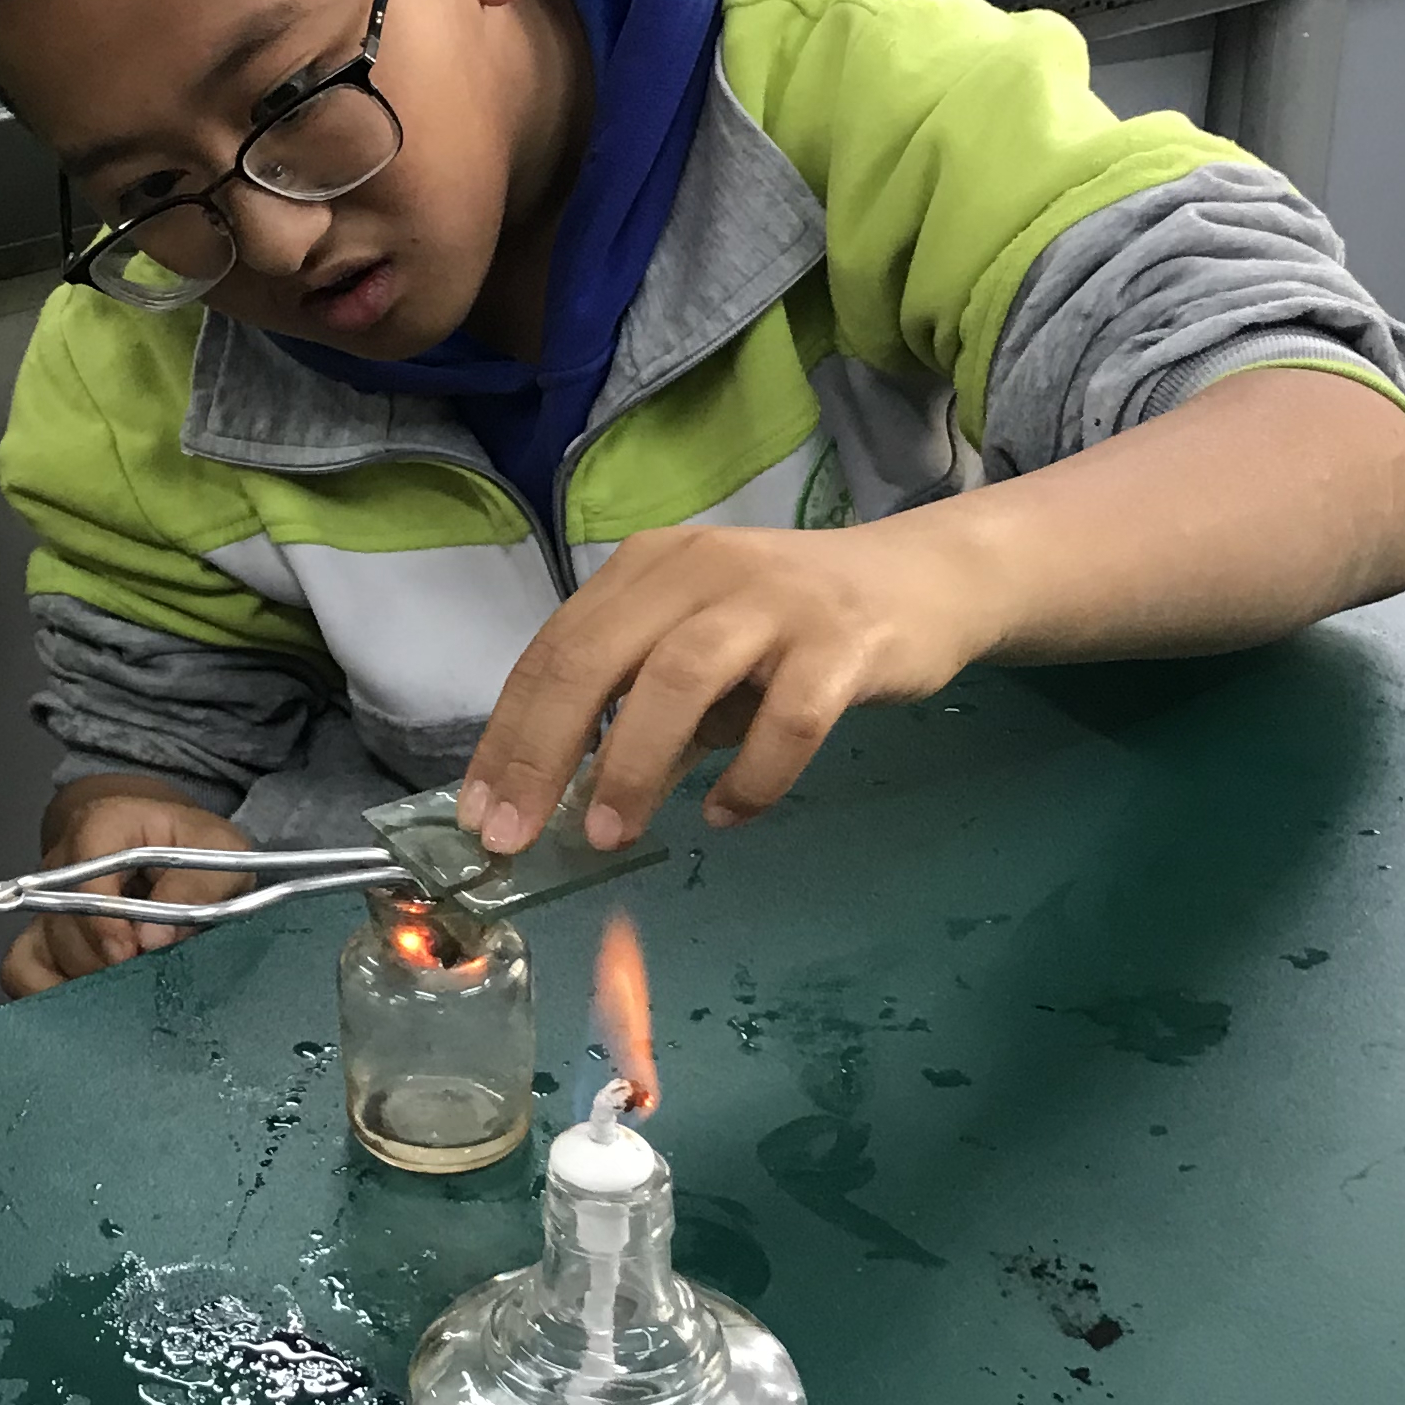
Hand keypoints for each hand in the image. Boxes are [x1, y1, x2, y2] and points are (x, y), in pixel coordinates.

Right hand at [0, 780, 255, 996]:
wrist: (172, 854)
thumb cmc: (195, 850)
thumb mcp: (221, 852)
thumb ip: (198, 886)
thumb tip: (154, 941)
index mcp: (103, 826)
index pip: (84, 872)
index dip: (104, 920)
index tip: (133, 953)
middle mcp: (62, 863)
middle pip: (63, 923)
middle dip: (106, 961)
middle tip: (147, 981)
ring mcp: (44, 904)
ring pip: (43, 953)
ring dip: (88, 982)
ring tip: (132, 993)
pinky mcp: (36, 940)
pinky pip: (21, 973)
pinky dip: (51, 997)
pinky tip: (95, 1007)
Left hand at [458, 523, 993, 858]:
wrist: (923, 581)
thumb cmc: (790, 629)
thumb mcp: (701, 662)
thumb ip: (638, 721)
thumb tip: (563, 802)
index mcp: (647, 568)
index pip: (554, 652)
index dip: (508, 735)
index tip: (480, 816)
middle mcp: (699, 569)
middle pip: (596, 659)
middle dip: (543, 753)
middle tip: (517, 836)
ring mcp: (773, 600)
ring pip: (680, 678)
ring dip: (633, 765)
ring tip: (610, 835)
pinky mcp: (843, 642)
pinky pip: (787, 719)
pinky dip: (751, 777)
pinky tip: (728, 814)